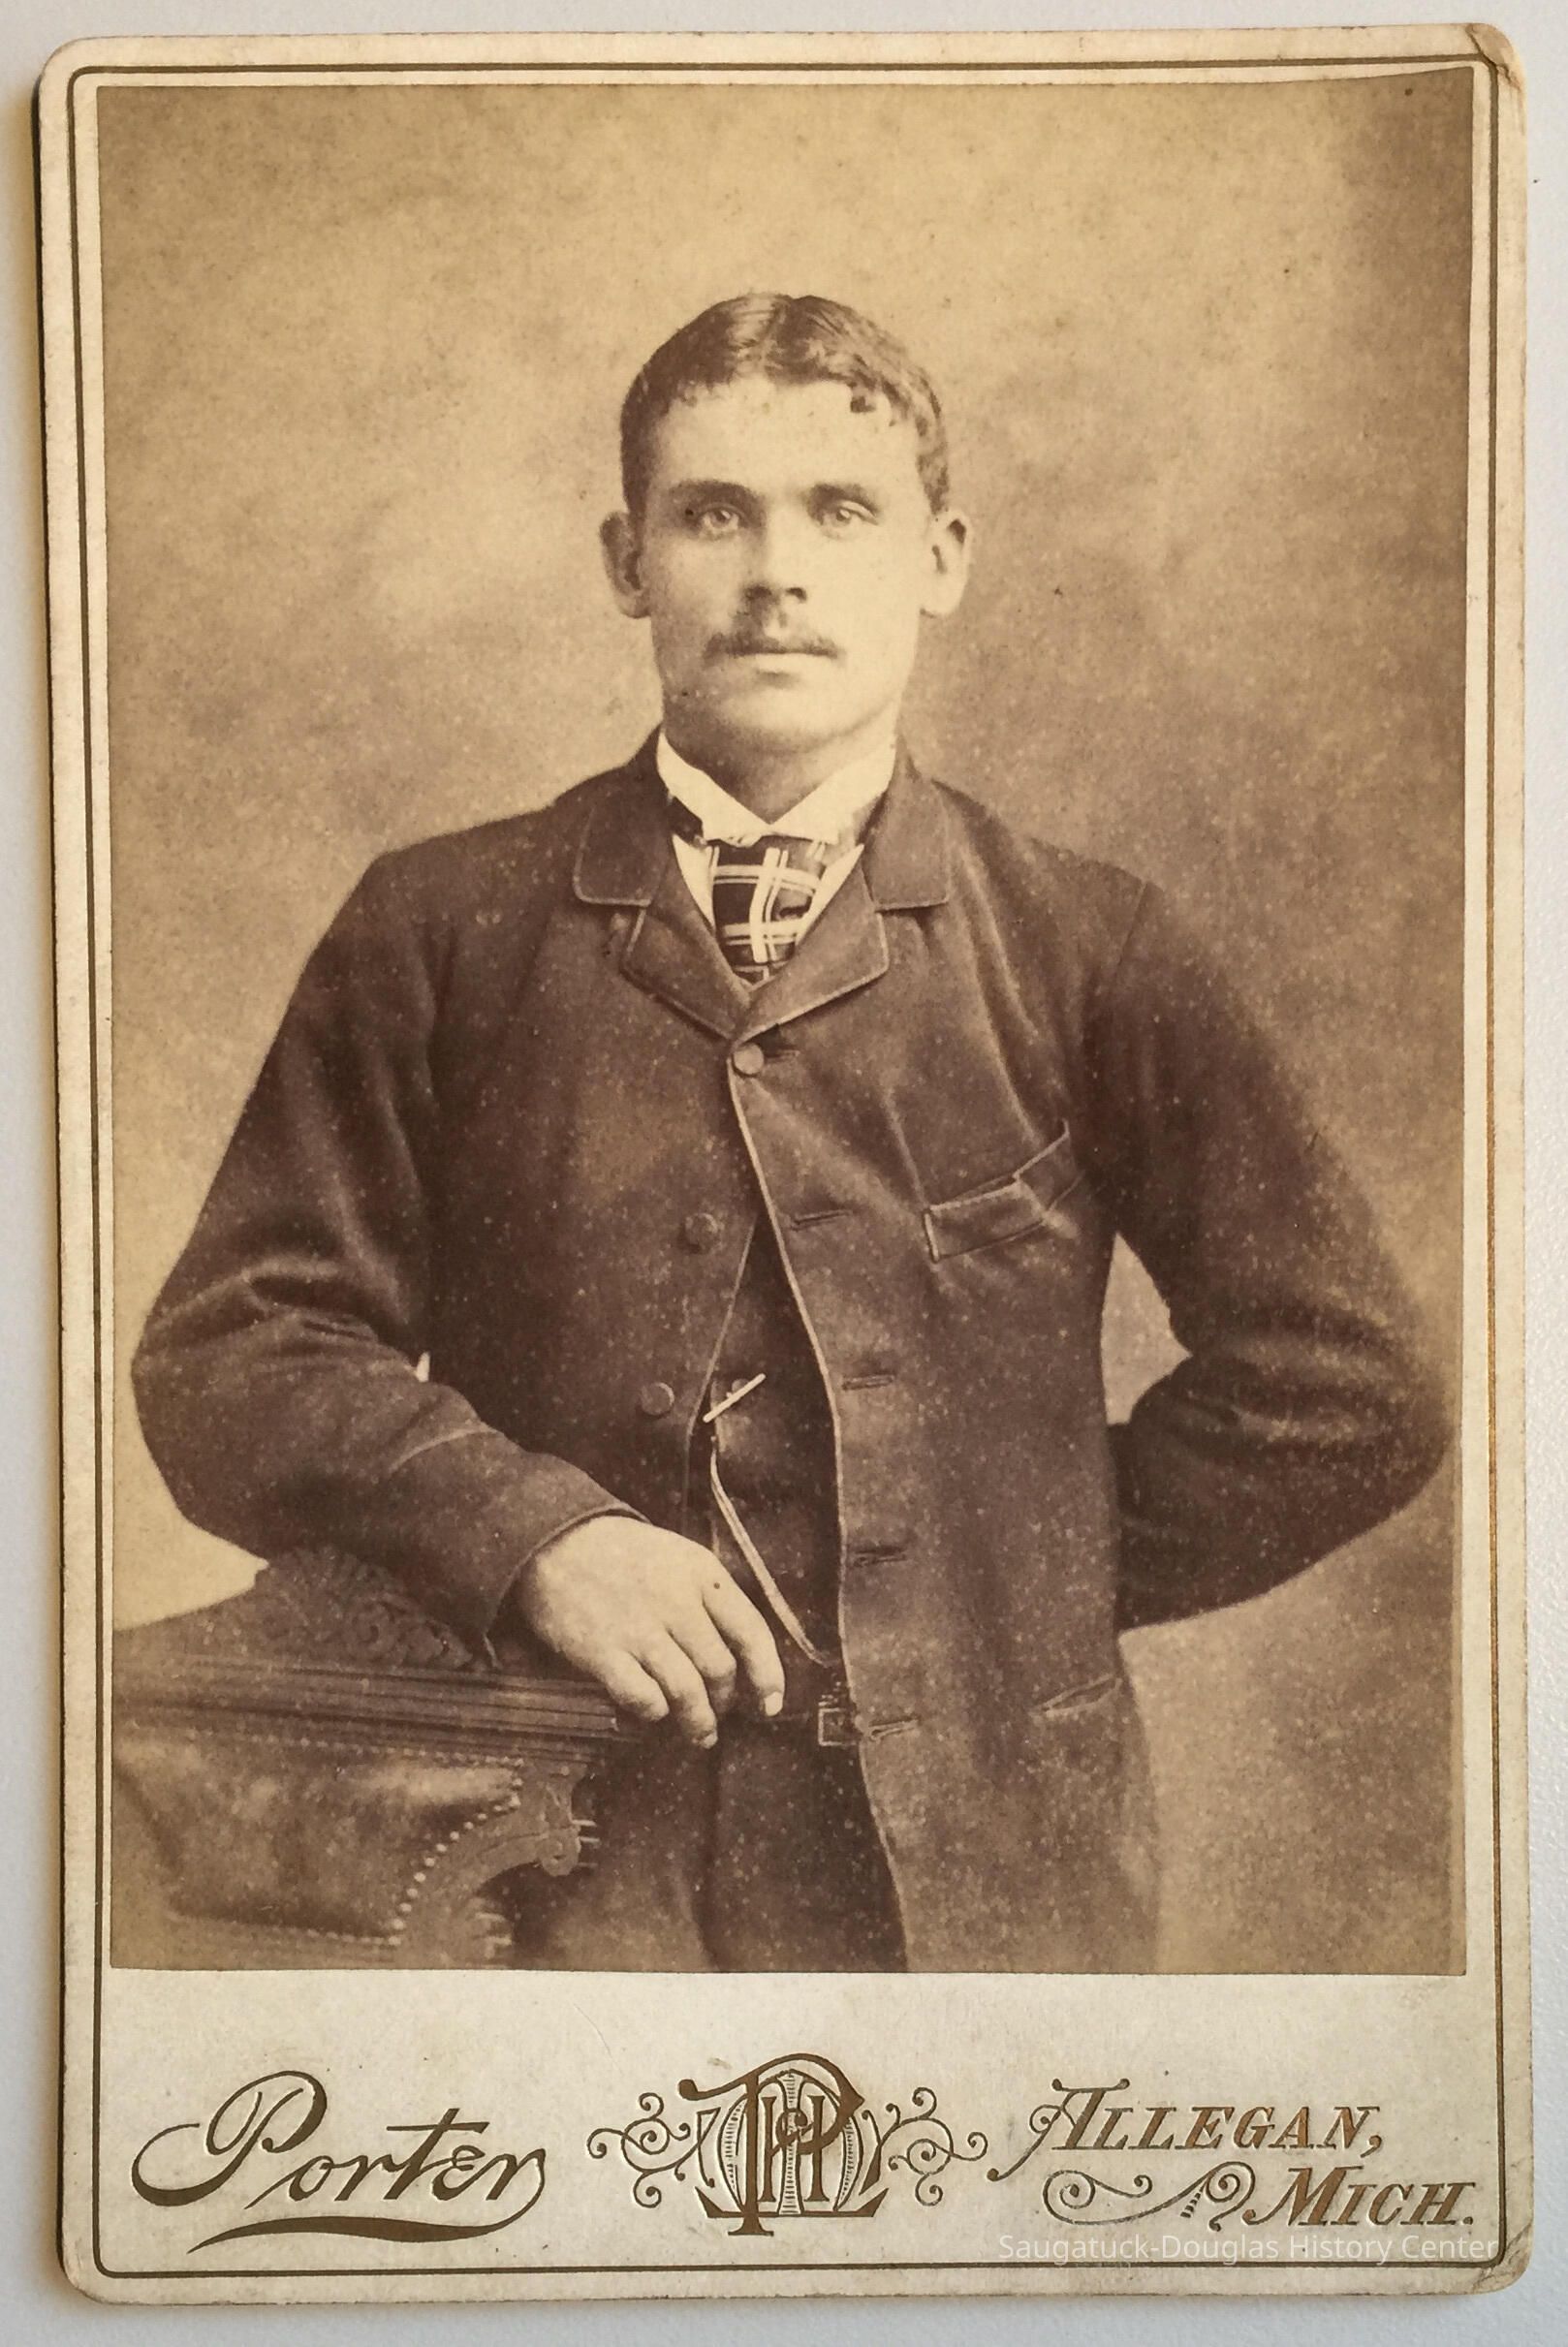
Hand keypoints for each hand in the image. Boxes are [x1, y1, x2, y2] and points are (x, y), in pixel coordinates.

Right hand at [510, 1517, 785, 1744]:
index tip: (769, 1703)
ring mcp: (639, 1628)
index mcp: (701, 1574)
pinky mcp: (602, 1652)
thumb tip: (740, 1652)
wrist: (555, 1540)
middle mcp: (676, 1601)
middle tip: (721, 1713)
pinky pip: (643, 1698)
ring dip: (699, 1722)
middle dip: (727, 1702)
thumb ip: (709, 1596)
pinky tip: (655, 1712)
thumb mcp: (678, 1556)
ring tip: (701, 1735)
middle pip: (721, 1669)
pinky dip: (655, 1713)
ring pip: (688, 1691)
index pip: (752, 1632)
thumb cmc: (622, 1553)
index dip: (768, 1675)